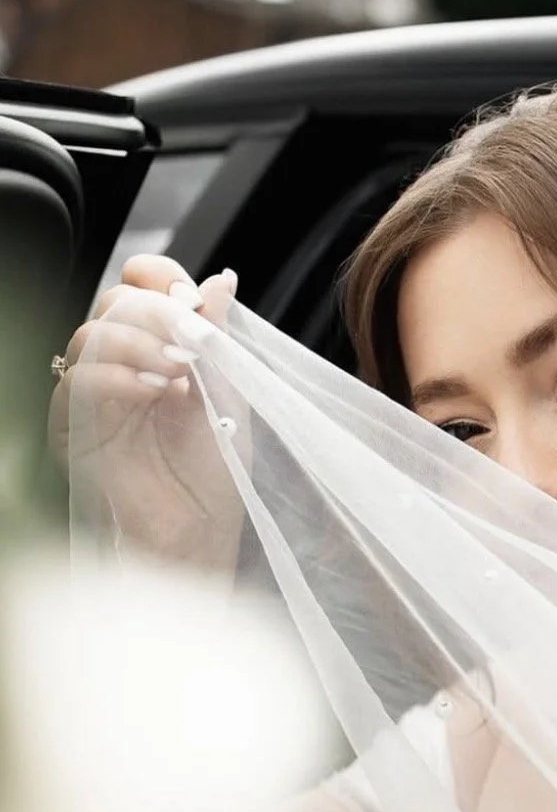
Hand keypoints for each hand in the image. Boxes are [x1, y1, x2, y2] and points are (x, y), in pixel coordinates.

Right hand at [49, 254, 245, 572]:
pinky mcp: (71, 429)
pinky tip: (154, 392)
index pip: (141, 285)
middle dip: (155, 313)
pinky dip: (116, 376)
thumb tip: (223, 279)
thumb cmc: (216, 475)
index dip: (161, 280)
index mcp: (158, 351)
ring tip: (178, 373)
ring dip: (138, 343)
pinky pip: (76, 381)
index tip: (193, 304)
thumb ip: (219, 339)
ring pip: (91, 335)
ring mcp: (93, 396)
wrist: (201, 532)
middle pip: (114, 303)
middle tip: (190, 343)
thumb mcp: (230, 396)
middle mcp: (121, 366)